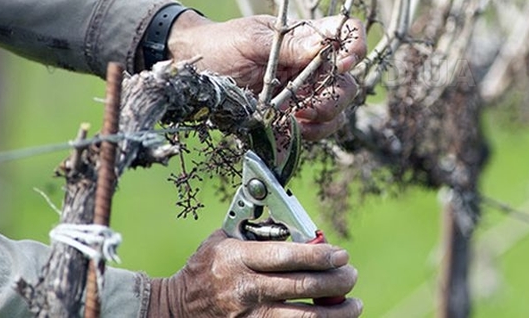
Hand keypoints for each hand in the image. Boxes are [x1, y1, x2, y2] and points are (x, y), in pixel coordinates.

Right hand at [148, 230, 361, 317]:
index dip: (320, 255)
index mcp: (239, 259)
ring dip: (336, 312)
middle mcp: (245, 289)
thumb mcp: (223, 239)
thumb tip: (295, 221)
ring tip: (354, 304)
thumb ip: (256, 229)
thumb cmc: (205, 268)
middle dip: (335, 281)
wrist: (175, 309)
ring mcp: (248, 317)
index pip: (287, 256)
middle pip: (301, 286)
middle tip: (351, 275)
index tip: (341, 254)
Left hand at [167, 12, 365, 139]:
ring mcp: (304, 93)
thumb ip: (288, 45)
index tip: (344, 62)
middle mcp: (311, 66)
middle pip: (347, 81)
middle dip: (336, 97)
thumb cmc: (222, 46)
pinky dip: (308, 133)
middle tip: (310, 106)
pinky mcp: (293, 116)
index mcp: (306, 38)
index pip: (346, 34)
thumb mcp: (251, 40)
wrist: (195, 74)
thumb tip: (324, 44)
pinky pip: (316, 129)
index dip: (355, 46)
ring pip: (337, 109)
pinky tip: (290, 129)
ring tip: (296, 120)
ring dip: (323, 118)